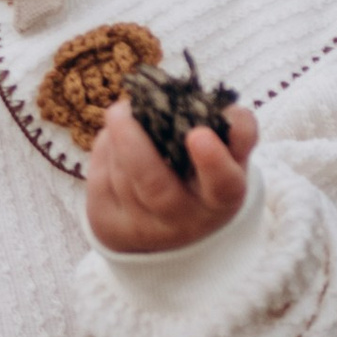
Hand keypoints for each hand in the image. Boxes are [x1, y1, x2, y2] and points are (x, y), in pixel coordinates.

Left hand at [85, 99, 257, 254]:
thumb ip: (236, 130)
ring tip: (122, 117)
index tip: (198, 134)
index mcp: (220, 199)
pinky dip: (103, 151)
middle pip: (155, 185)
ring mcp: (145, 228)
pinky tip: (113, 143)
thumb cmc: (204, 175)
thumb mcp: (229, 156)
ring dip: (117, 139)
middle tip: (120, 110)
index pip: (223, 185)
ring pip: (122, 176)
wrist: (171, 224)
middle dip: (134, 146)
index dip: (213, 162)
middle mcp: (184, 220)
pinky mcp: (111, 226)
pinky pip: (100, 179)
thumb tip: (220, 107)